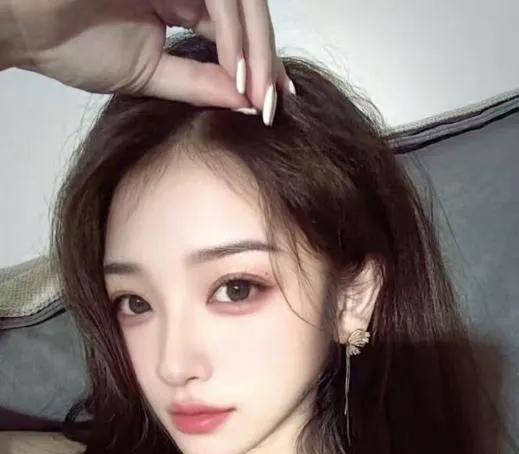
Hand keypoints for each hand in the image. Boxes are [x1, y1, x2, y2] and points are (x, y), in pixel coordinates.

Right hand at [5, 0, 291, 110]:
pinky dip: (232, 36)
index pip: (235, 33)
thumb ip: (198, 84)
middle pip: (247, 15)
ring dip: (255, 50)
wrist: (28, 28)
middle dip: (265, 61)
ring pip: (240, 2)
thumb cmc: (71, 44)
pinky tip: (237, 72)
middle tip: (275, 105)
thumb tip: (246, 102)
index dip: (259, 66)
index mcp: (182, 4)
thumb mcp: (149, 75)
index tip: (273, 105)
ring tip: (260, 95)